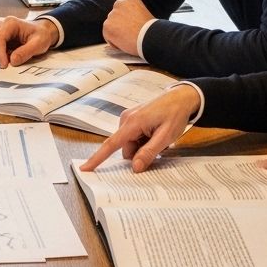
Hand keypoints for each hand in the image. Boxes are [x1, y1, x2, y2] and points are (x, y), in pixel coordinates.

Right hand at [0, 16, 58, 67]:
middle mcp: (1, 25)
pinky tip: (6, 57)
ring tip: (8, 60)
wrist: (42, 31)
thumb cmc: (41, 35)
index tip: (5, 65)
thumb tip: (13, 60)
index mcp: (11, 23)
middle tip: (8, 65)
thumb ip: (26, 52)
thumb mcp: (39, 44)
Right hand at [80, 85, 199, 172]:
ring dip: (143, 147)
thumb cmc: (175, 114)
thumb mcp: (165, 137)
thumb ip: (149, 152)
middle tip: (159, 147)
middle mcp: (126, 119)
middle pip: (126, 149)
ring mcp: (129, 118)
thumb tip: (135, 168)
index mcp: (132, 123)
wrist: (181, 98)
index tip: (85, 168)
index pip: (111, 144)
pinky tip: (155, 134)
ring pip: (131, 145)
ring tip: (159, 138)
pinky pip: (134, 138)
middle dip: (140, 153)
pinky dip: (144, 141)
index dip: (98, 158)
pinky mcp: (133, 119)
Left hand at [102, 0, 154, 55]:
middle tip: (128, 34)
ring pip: (110, 26)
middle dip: (119, 23)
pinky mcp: (107, 26)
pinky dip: (114, 42)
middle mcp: (119, 4)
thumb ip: (134, 14)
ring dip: (116, 32)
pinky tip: (125, 44)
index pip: (123, 8)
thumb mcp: (145, 14)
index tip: (133, 26)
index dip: (127, 18)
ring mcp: (112, 15)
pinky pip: (107, 36)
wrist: (149, 37)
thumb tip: (128, 23)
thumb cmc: (152, 29)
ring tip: (128, 40)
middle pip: (115, 15)